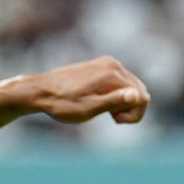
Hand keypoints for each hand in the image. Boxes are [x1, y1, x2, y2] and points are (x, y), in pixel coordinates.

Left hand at [20, 57, 149, 124]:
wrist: (40, 91)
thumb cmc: (63, 104)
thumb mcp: (90, 109)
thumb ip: (115, 101)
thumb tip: (138, 96)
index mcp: (112, 75)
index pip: (143, 97)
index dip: (133, 114)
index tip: (115, 120)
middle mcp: (112, 64)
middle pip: (140, 90)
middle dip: (130, 108)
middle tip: (109, 117)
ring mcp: (106, 63)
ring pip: (131, 87)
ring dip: (123, 102)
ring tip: (103, 110)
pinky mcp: (100, 65)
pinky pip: (120, 82)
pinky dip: (116, 94)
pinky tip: (100, 101)